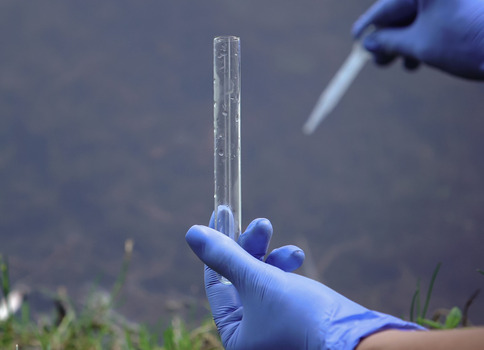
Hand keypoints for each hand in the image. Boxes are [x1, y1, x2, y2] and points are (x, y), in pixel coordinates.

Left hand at [186, 221, 422, 349]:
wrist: (359, 342)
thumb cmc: (302, 318)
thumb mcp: (258, 282)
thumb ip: (225, 256)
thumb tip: (191, 233)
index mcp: (234, 335)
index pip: (215, 282)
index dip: (217, 246)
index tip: (220, 214)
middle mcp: (252, 332)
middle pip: (239, 277)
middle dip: (251, 248)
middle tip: (261, 223)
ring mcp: (274, 324)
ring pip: (262, 277)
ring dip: (274, 256)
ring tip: (292, 251)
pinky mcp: (296, 316)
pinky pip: (281, 284)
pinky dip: (287, 268)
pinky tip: (298, 257)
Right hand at [352, 0, 483, 79]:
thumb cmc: (473, 44)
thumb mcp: (421, 46)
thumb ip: (389, 42)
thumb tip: (369, 43)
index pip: (390, 3)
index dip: (369, 25)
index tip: (356, 40)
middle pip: (412, 4)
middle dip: (395, 36)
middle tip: (382, 61)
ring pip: (433, 7)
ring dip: (417, 35)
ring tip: (410, 64)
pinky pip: (453, 6)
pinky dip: (439, 27)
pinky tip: (433, 50)